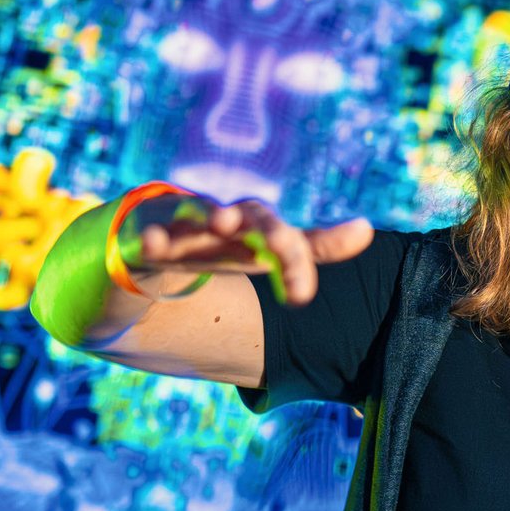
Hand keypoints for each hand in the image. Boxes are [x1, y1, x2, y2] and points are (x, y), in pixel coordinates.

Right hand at [124, 195, 373, 305]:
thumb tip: (368, 229)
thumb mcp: (263, 251)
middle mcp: (220, 218)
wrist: (146, 242)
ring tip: (222, 222)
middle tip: (285, 245)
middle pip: (252, 217)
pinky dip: (150, 238)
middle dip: (267, 230)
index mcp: (252, 227)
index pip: (287, 237)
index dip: (305, 256)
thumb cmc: (214, 244)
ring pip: (196, 214)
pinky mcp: (141, 235)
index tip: (307, 296)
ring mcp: (179, 223)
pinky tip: (153, 244)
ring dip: (208, 215)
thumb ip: (314, 246)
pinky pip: (146, 235)